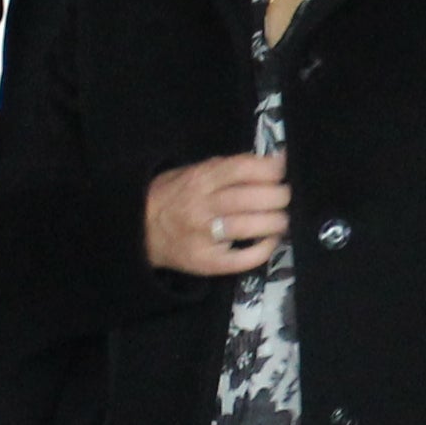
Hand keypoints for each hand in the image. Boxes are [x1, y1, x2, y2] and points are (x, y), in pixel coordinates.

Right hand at [146, 153, 291, 275]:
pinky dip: (265, 249)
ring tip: (282, 218)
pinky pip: (244, 258)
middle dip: (279, 196)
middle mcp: (202, 206)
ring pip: (251, 226)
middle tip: (286, 196)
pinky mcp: (207, 262)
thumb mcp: (193, 172)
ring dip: (277, 221)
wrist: (139, 230)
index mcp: (199, 180)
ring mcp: (204, 237)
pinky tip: (270, 240)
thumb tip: (272, 162)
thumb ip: (227, 168)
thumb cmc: (172, 196)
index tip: (283, 170)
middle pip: (252, 198)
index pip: (243, 169)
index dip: (271, 168)